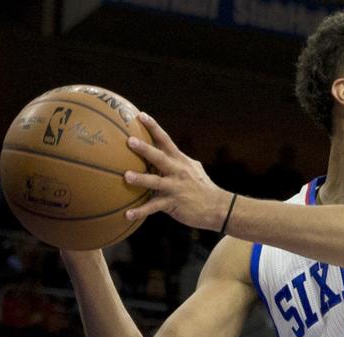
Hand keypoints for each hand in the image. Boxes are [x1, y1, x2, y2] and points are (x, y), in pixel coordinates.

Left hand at [123, 113, 232, 230]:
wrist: (218, 207)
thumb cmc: (202, 187)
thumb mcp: (193, 169)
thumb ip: (178, 160)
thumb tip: (165, 151)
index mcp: (180, 161)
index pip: (165, 140)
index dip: (153, 127)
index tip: (140, 115)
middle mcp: (177, 171)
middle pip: (159, 157)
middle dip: (145, 148)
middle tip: (129, 140)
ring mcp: (175, 187)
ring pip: (156, 182)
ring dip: (141, 179)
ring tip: (126, 176)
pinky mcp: (173, 203)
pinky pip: (154, 208)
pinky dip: (140, 211)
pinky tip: (127, 215)